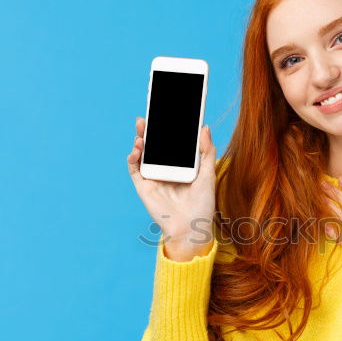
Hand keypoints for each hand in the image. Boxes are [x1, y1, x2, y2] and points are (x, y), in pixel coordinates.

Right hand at [126, 117, 216, 261]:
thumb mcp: (208, 174)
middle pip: (155, 145)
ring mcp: (154, 177)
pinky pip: (135, 169)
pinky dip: (133, 157)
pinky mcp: (144, 186)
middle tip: (149, 115)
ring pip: (143, 153)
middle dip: (151, 130)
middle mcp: (166, 169)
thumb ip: (207, 151)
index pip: (173, 142)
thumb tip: (204, 127)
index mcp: (181, 165)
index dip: (168, 128)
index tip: (167, 112)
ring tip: (142, 128)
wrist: (191, 228)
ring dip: (141, 139)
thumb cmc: (203, 205)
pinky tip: (137, 148)